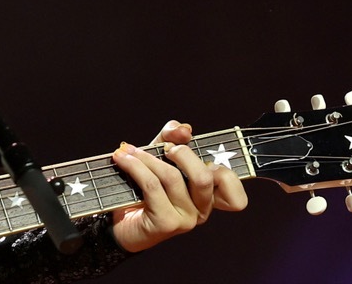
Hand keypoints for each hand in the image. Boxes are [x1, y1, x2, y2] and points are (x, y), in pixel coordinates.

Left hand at [109, 119, 247, 252]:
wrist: (118, 220)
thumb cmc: (142, 187)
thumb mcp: (159, 157)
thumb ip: (171, 139)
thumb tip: (184, 129)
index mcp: (208, 195)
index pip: (233, 188)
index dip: (221, 169)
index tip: (196, 155)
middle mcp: (202, 210)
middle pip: (204, 177)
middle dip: (182, 154)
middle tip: (165, 148)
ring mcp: (186, 219)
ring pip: (172, 178)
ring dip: (147, 158)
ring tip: (128, 152)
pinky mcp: (166, 223)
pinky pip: (152, 186)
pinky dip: (135, 167)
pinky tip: (123, 160)